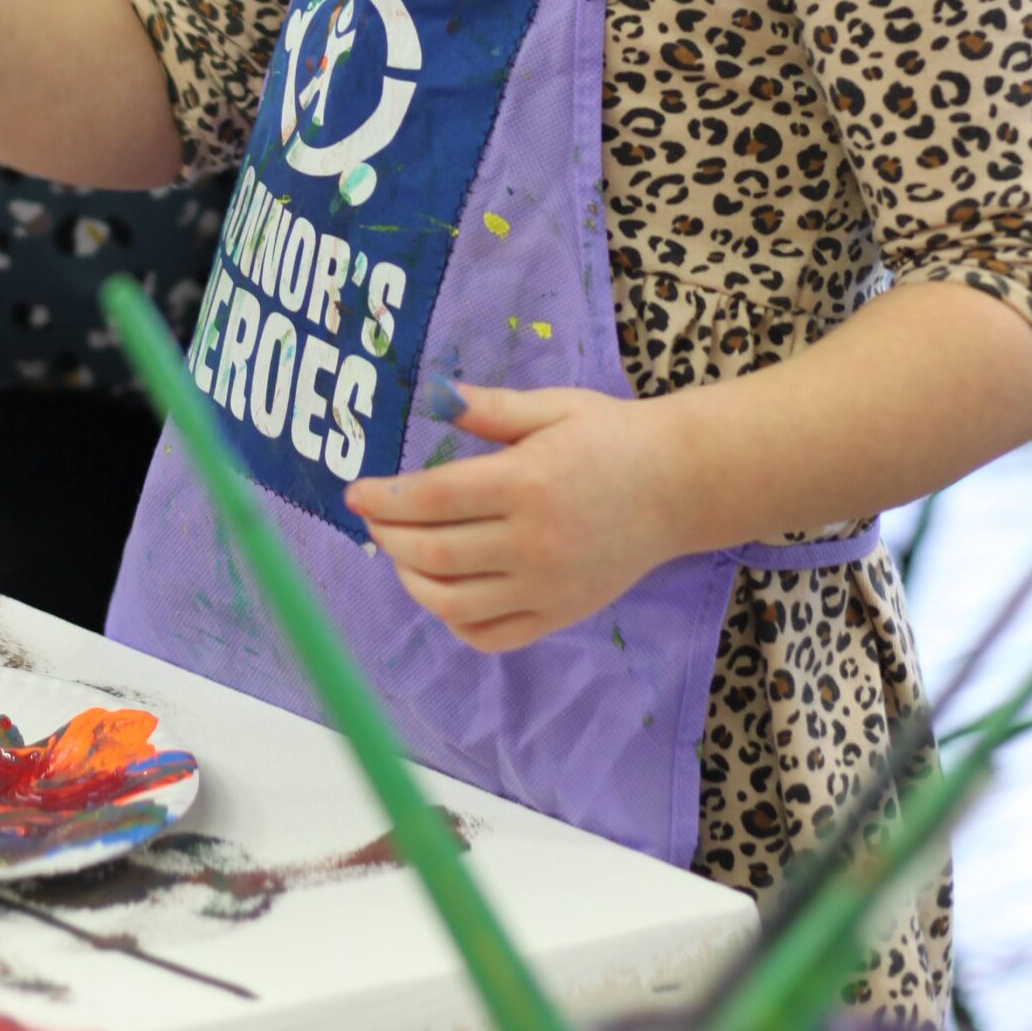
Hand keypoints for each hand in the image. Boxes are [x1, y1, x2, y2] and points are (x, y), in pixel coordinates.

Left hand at [345, 380, 683, 651]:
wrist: (676, 487)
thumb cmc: (609, 436)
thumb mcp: (553, 407)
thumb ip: (491, 408)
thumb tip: (435, 395)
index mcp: (527, 483)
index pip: (432, 500)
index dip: (384, 498)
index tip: (355, 492)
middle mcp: (534, 542)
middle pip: (432, 555)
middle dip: (388, 536)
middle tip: (373, 517)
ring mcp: (547, 587)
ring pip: (453, 604)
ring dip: (410, 581)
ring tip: (399, 551)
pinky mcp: (559, 615)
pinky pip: (490, 636)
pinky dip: (452, 620)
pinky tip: (440, 589)